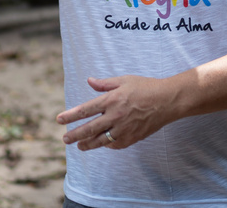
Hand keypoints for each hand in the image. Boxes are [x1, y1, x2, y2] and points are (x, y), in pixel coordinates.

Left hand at [56, 75, 175, 150]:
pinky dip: (106, 145)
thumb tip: (89, 81)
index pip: (86, 109)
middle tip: (65, 139)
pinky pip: (114, 145)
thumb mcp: (124, 80)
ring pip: (100, 141)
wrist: (167, 101)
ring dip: (87, 144)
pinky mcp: (132, 138)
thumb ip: (105, 83)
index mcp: (112, 99)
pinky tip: (101, 144)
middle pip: (89, 128)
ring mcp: (124, 128)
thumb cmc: (146, 87)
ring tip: (79, 146)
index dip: (70, 116)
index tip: (59, 120)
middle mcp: (115, 115)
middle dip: (74, 135)